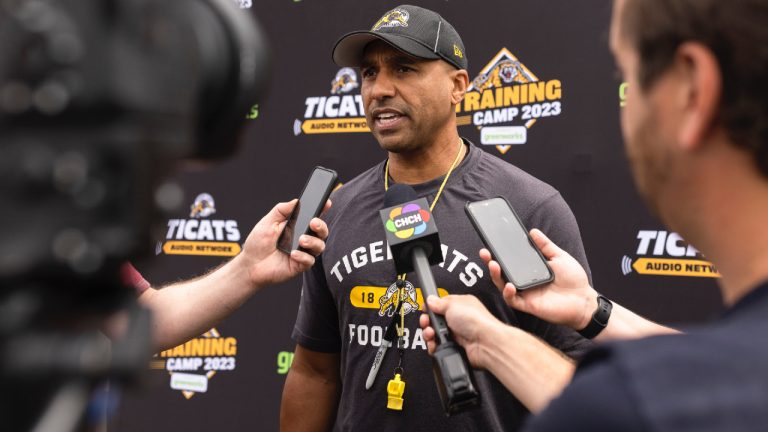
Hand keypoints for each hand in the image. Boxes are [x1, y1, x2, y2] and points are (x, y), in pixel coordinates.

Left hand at [240, 199, 330, 287]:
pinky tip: (293, 254)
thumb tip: (296, 201)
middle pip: (322, 231)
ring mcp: (303, 252)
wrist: (250, 264)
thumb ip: (281, 210)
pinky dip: (303, 257)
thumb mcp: (268, 222)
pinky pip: (309, 261)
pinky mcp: (300, 265)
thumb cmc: (258, 243)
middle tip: (313, 223)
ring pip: (319, 246)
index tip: (326, 203)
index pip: (314, 216)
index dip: (323, 209)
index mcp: (298, 226)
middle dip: (321, 226)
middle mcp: (303, 238)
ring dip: (313, 241)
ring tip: (301, 240)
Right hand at [418, 295, 502, 368]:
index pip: (440, 305)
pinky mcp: (455, 347)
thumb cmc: (476, 321)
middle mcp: (459, 319)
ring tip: (431, 334)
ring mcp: (457, 334)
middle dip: (428, 322)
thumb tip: (430, 300)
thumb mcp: (453, 304)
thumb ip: (439, 303)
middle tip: (426, 323)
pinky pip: (439, 347)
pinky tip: (434, 343)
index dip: (431, 308)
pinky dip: (434, 346)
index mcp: (460, 305)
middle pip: (436, 320)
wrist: (486, 343)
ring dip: (429, 334)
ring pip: (435, 334)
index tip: (425, 310)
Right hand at [479, 229, 596, 330]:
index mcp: (529, 269)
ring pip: (503, 285)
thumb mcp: (559, 257)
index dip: (499, 252)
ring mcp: (525, 293)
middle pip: (502, 272)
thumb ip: (545, 246)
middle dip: (490, 261)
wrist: (584, 301)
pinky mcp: (528, 305)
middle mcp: (523, 281)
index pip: (510, 260)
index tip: (492, 242)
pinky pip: (512, 300)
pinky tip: (509, 285)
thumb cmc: (574, 280)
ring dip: (495, 275)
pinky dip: (508, 293)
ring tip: (493, 264)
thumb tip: (532, 231)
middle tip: (485, 252)